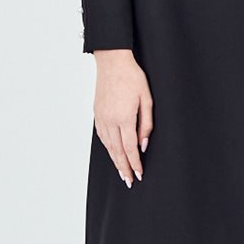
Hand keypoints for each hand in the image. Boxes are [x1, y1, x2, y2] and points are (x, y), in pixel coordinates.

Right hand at [92, 50, 153, 187]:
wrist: (112, 62)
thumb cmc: (132, 77)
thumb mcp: (146, 99)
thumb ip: (146, 123)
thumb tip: (143, 144)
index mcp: (124, 118)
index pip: (130, 148)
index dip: (135, 164)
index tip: (139, 175)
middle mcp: (110, 120)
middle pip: (117, 151)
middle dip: (123, 168)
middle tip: (128, 182)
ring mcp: (101, 117)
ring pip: (108, 146)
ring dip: (115, 160)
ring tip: (121, 172)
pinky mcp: (97, 113)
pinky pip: (102, 136)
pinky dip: (108, 148)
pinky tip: (112, 153)